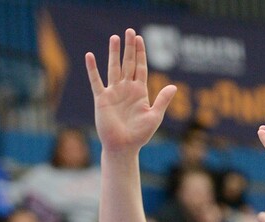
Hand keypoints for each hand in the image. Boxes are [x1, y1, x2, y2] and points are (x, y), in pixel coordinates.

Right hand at [85, 29, 176, 153]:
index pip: (140, 68)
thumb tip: (174, 87)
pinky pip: (96, 81)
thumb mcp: (154, 117)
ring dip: (114, 53)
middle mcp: (126, 89)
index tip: (140, 39)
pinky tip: (90, 56)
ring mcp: (114, 93)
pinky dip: (92, 69)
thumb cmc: (140, 135)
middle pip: (128, 64)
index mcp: (139, 92)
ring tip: (115, 38)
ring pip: (114, 68)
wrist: (123, 147)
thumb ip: (163, 101)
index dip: (140, 54)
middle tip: (130, 31)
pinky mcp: (102, 99)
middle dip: (129, 48)